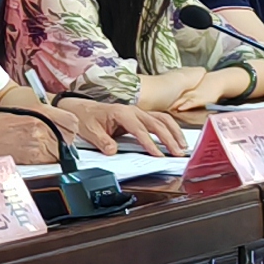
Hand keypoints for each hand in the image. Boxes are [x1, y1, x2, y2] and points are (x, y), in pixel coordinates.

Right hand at [0, 106, 65, 166]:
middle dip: (65, 139)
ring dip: (58, 150)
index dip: (71, 126)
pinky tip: (38, 153)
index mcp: (40, 112)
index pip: (71, 121)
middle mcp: (41, 128)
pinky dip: (49, 159)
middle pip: (69, 138)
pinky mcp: (34, 159)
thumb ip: (47, 116)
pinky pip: (51, 161)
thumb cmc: (0, 125)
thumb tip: (63, 123)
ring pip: (62, 151)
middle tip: (56, 138)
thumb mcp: (25, 111)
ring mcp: (38, 144)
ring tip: (44, 146)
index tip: (67, 128)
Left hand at [62, 97, 182, 156]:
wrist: (81, 109)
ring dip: (174, 133)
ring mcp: (138, 112)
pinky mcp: (141, 116)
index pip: (139, 129)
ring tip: (182, 147)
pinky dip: (171, 128)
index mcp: (121, 112)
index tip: (158, 154)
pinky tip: (177, 139)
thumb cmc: (86, 118)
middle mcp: (133, 110)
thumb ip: (102, 141)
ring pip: (162, 120)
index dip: (149, 142)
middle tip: (177, 153)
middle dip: (168, 139)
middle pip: (156, 123)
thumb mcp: (90, 131)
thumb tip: (112, 151)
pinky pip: (160, 120)